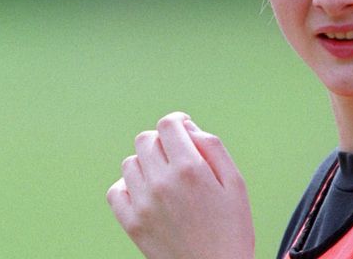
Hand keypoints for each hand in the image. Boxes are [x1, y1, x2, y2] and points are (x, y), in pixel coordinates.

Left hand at [106, 112, 254, 258]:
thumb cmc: (232, 230)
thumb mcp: (236, 183)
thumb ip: (212, 147)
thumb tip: (187, 127)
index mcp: (189, 169)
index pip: (167, 125)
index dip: (177, 122)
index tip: (183, 131)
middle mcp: (162, 183)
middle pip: (145, 140)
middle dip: (161, 142)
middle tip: (176, 157)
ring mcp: (143, 204)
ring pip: (130, 163)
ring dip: (146, 164)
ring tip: (164, 179)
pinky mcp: (132, 224)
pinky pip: (116, 191)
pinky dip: (128, 187)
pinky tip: (146, 194)